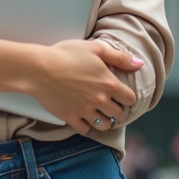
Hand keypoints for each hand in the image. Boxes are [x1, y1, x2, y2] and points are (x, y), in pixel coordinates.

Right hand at [26, 40, 143, 134]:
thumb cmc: (66, 54)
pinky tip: (83, 117)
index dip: (127, 96)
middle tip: (109, 103)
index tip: (121, 94)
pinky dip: (86, 126)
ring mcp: (85, 111)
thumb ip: (119, 57)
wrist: (39, 68)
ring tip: (98, 112)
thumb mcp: (95, 48)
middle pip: (118, 114)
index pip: (130, 99)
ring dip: (104, 120)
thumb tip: (139, 64)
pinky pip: (85, 130)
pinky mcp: (70, 118)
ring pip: (103, 125)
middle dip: (116, 109)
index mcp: (108, 83)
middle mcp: (100, 100)